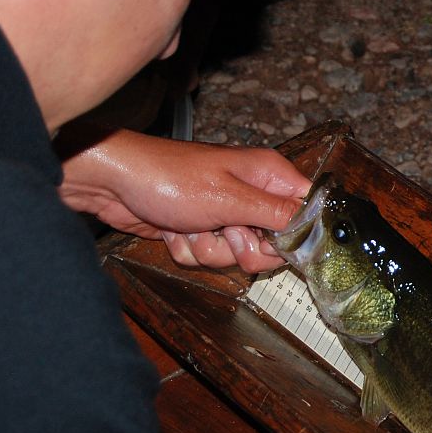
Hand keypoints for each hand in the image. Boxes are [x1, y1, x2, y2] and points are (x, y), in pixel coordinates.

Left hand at [57, 128, 308, 272]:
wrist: (114, 183)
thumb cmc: (170, 178)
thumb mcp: (231, 198)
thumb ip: (277, 214)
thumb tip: (317, 224)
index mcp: (267, 176)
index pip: (307, 211)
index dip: (297, 234)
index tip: (276, 243)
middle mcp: (250, 194)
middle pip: (272, 243)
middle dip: (244, 248)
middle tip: (226, 231)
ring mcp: (223, 213)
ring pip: (237, 255)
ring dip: (211, 249)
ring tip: (192, 225)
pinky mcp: (199, 228)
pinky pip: (208, 256)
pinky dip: (188, 248)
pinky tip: (174, 229)